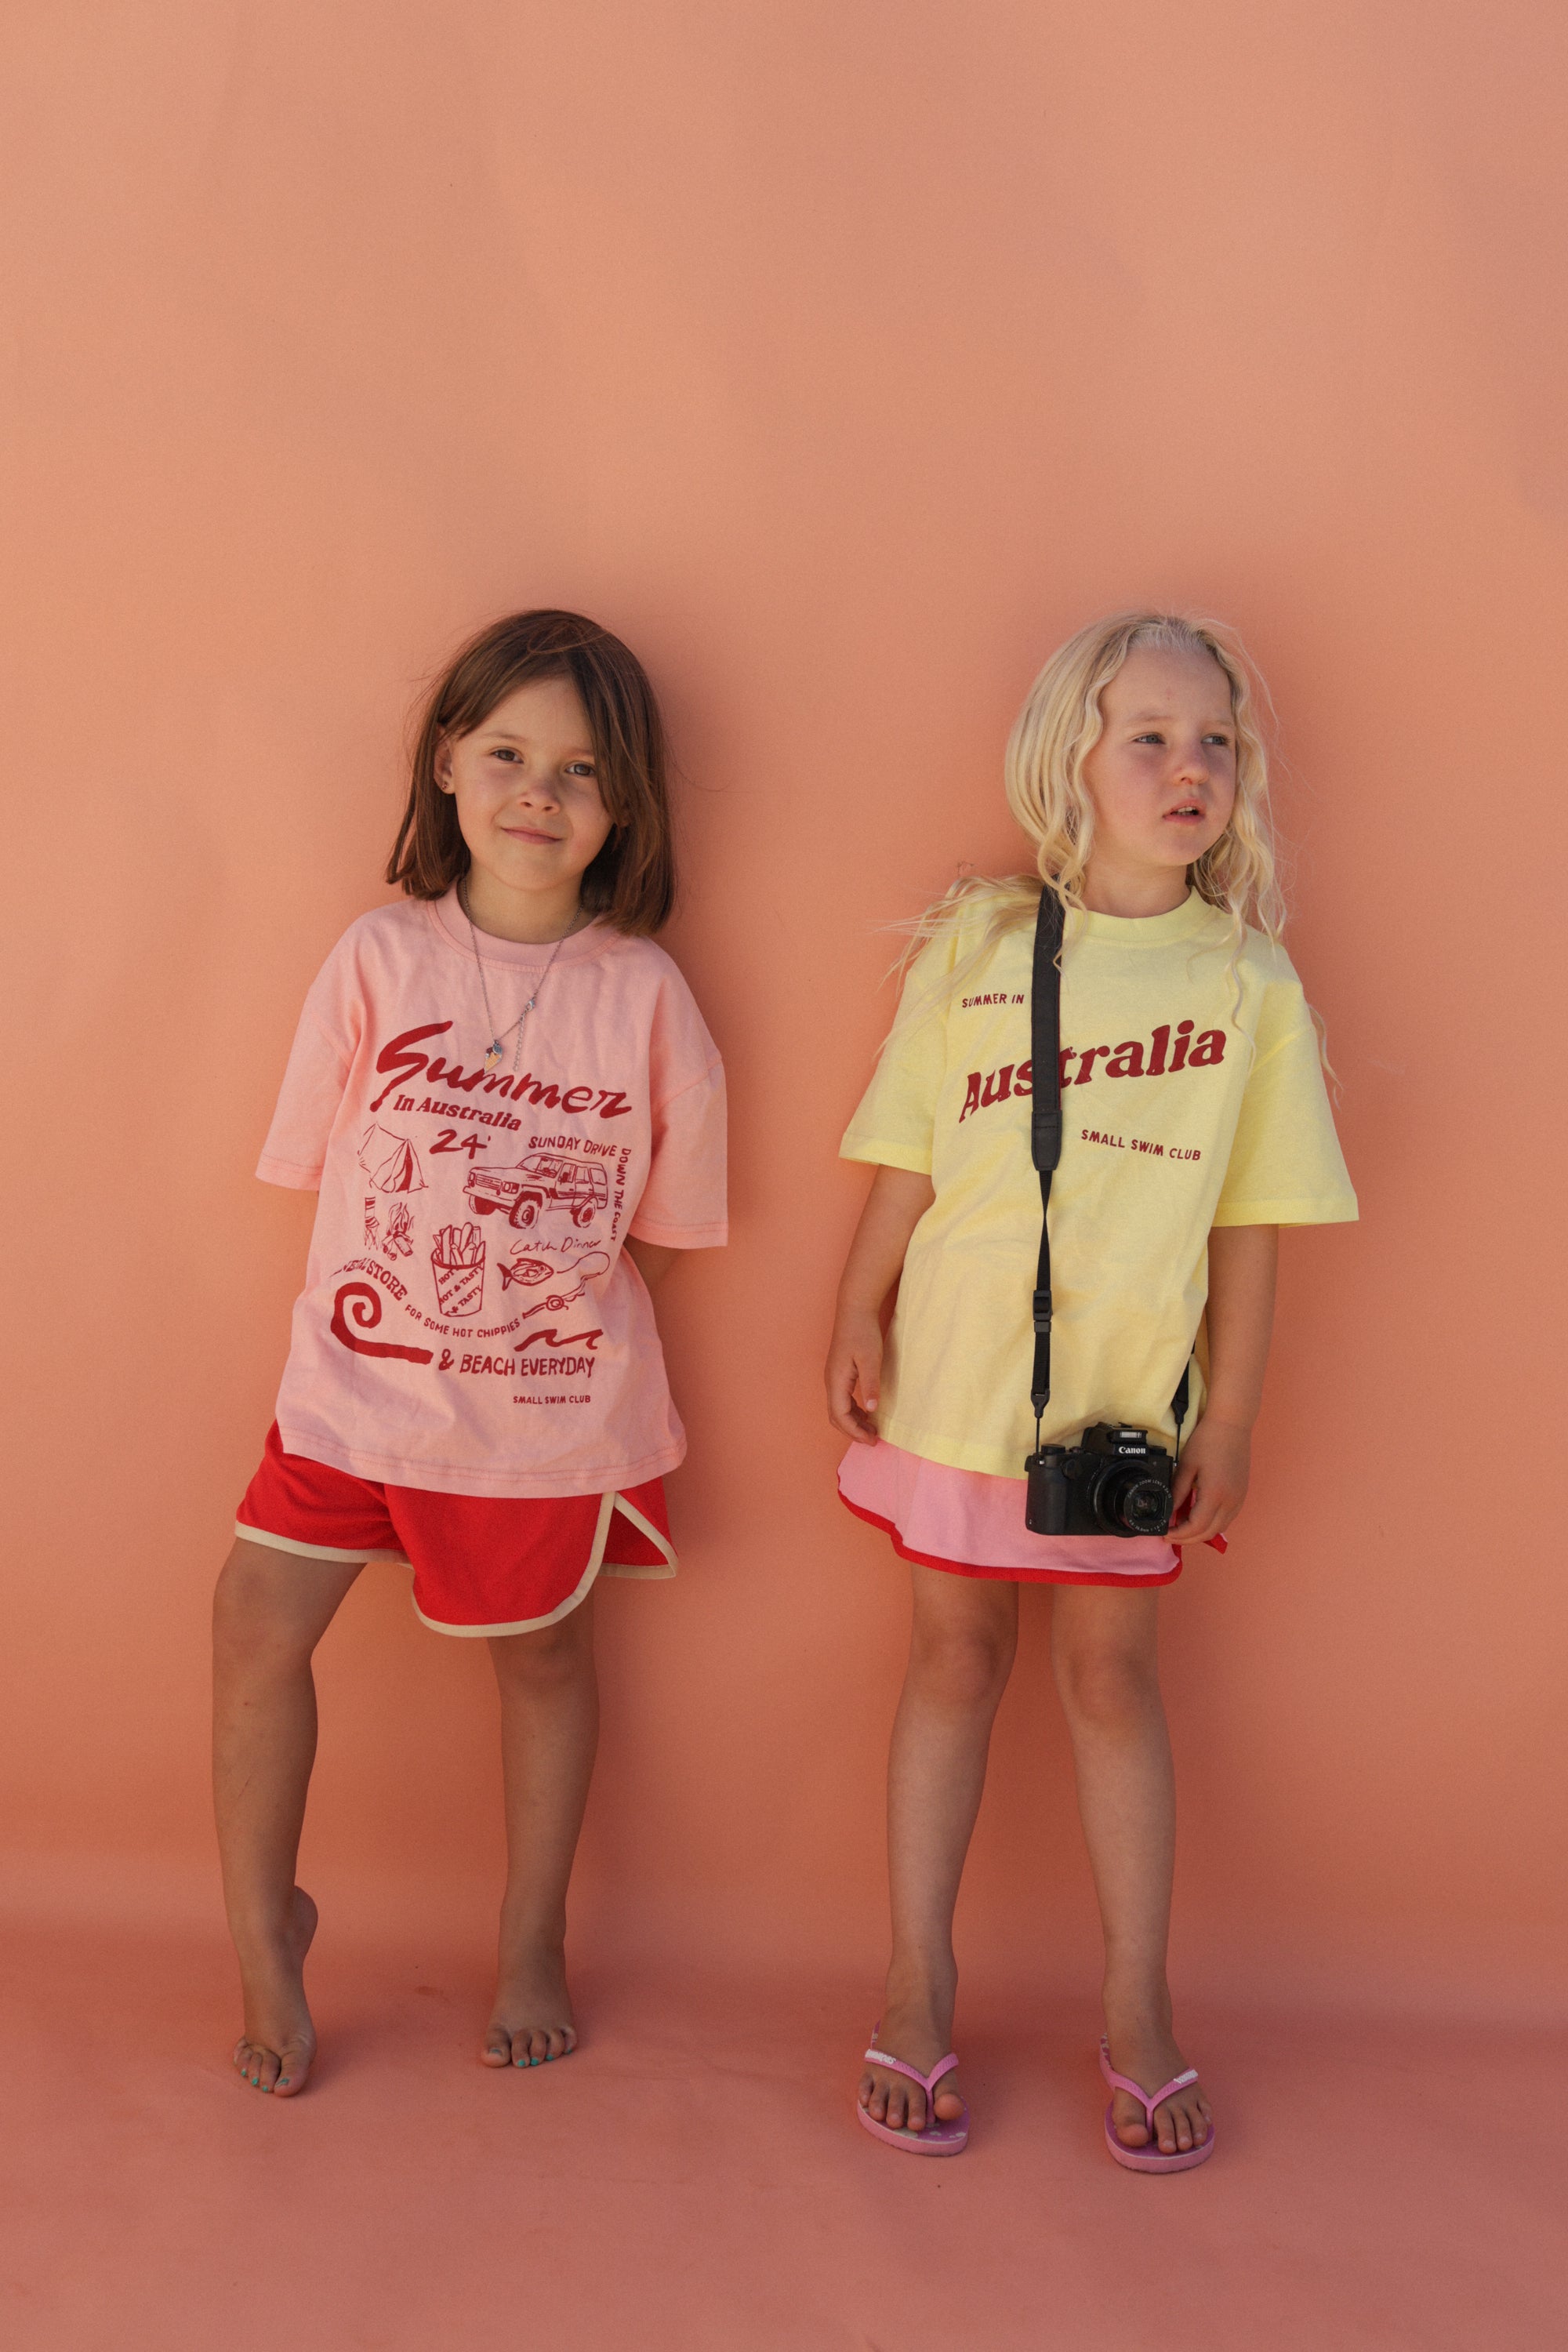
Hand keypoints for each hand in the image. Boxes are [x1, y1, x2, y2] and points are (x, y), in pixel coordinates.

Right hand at [826, 1307, 883, 1443]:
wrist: (855, 1309)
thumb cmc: (863, 1332)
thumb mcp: (871, 1359)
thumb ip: (871, 1385)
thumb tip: (872, 1410)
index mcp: (836, 1381)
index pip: (840, 1416)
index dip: (855, 1432)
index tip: (872, 1440)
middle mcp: (831, 1381)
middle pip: (836, 1416)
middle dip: (853, 1431)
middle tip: (873, 1439)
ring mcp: (833, 1377)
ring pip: (838, 1409)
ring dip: (853, 1422)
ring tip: (872, 1429)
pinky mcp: (839, 1373)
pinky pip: (842, 1399)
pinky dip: (853, 1411)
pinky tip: (867, 1412)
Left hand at [1167, 1415, 1250, 1544]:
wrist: (1232, 1424)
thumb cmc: (1208, 1441)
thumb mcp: (1186, 1466)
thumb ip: (1177, 1492)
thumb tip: (1169, 1511)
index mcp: (1215, 1494)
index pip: (1196, 1527)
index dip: (1179, 1534)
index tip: (1166, 1533)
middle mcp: (1231, 1501)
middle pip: (1209, 1533)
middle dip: (1189, 1538)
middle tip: (1171, 1535)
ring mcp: (1239, 1498)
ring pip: (1221, 1528)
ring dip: (1202, 1532)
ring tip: (1182, 1527)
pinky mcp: (1242, 1494)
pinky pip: (1228, 1518)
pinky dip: (1213, 1523)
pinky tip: (1199, 1517)